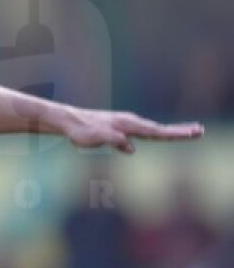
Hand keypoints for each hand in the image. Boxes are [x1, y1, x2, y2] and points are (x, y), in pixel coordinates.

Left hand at [64, 108, 203, 153]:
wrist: (67, 120)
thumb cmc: (81, 130)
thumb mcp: (96, 138)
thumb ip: (114, 141)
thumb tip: (130, 147)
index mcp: (128, 125)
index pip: (156, 131)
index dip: (175, 134)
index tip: (192, 133)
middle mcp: (129, 122)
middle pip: (159, 128)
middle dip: (180, 131)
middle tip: (200, 131)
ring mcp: (124, 123)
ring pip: (152, 128)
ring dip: (170, 131)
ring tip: (187, 131)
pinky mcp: (118, 127)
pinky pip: (141, 131)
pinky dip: (153, 133)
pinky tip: (156, 134)